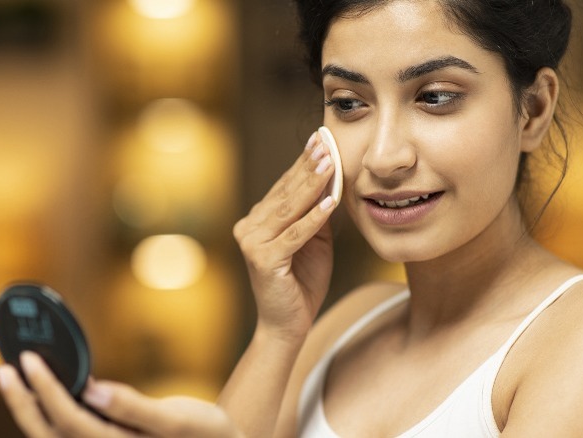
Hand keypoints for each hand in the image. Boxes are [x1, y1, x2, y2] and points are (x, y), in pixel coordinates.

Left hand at [0, 351, 242, 437]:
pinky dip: (48, 416)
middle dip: (23, 404)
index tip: (28, 360)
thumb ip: (135, 409)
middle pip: (48, 436)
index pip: (69, 423)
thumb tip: (92, 391)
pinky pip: (66, 436)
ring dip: (30, 412)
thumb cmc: (207, 436)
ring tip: (15, 379)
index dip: (46, 392)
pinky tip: (46, 393)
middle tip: (5, 368)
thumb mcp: (180, 421)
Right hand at [233, 131, 336, 339]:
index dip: (303, 163)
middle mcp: (249, 228)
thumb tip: (333, 180)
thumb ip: (316, 214)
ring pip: (289, 208)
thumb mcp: (313, 242)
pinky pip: (295, 234)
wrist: (287, 325)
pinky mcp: (264, 260)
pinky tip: (330, 201)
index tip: (321, 139)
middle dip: (309, 166)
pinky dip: (314, 218)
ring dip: (312, 183)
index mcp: (257, 221)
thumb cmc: (301, 283)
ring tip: (330, 161)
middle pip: (286, 192)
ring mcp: (253, 243)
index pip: (284, 187)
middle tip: (326, 140)